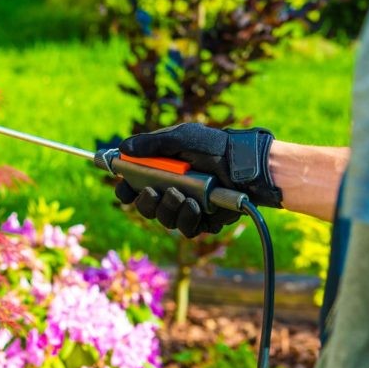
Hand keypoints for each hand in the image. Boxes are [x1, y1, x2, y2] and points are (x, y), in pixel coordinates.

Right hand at [115, 123, 281, 237]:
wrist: (245, 163)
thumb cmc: (214, 147)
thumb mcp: (181, 138)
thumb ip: (152, 143)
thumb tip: (123, 148)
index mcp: (160, 173)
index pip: (133, 187)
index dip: (125, 190)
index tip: (125, 188)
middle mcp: (170, 192)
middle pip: (145, 207)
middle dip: (145, 202)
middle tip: (151, 191)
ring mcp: (185, 208)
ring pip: (164, 219)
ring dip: (167, 207)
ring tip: (179, 194)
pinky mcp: (202, 221)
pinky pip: (186, 229)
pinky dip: (187, 217)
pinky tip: (194, 205)